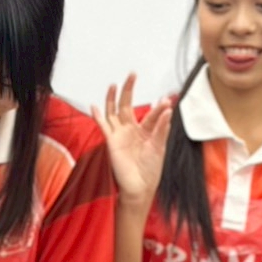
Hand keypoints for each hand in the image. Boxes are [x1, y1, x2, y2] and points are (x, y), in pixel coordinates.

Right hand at [93, 74, 171, 202]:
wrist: (139, 187)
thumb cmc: (151, 170)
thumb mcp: (159, 148)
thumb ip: (161, 129)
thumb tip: (167, 111)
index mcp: (146, 132)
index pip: (151, 114)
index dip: (159, 107)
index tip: (167, 99)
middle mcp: (131, 130)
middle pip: (127, 105)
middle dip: (129, 90)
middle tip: (132, 74)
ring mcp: (120, 135)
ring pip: (114, 111)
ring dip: (113, 98)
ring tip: (114, 84)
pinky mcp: (112, 141)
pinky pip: (103, 126)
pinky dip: (98, 116)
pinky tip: (94, 106)